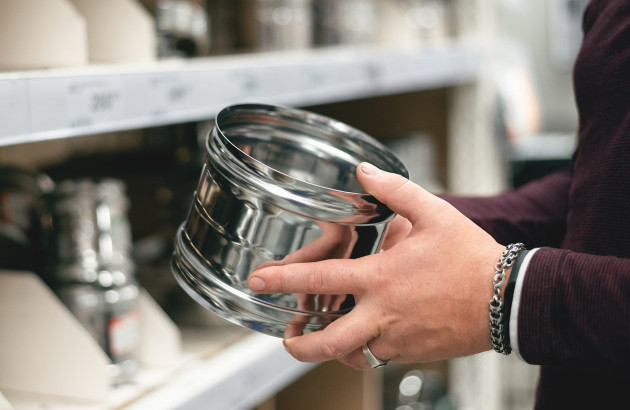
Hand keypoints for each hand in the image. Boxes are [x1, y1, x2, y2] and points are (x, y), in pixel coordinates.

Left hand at [248, 162, 504, 368]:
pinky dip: (363, 350)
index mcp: (382, 277)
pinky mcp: (412, 353)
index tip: (259, 281)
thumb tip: (363, 172)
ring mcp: (397, 338)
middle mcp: (383, 313)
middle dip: (297, 344)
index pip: (319, 280)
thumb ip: (394, 191)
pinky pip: (377, 358)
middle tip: (285, 336)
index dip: (283, 279)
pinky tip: (363, 336)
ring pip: (351, 355)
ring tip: (318, 338)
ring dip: (329, 350)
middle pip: (327, 341)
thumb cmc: (470, 256)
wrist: (507, 298)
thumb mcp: (433, 213)